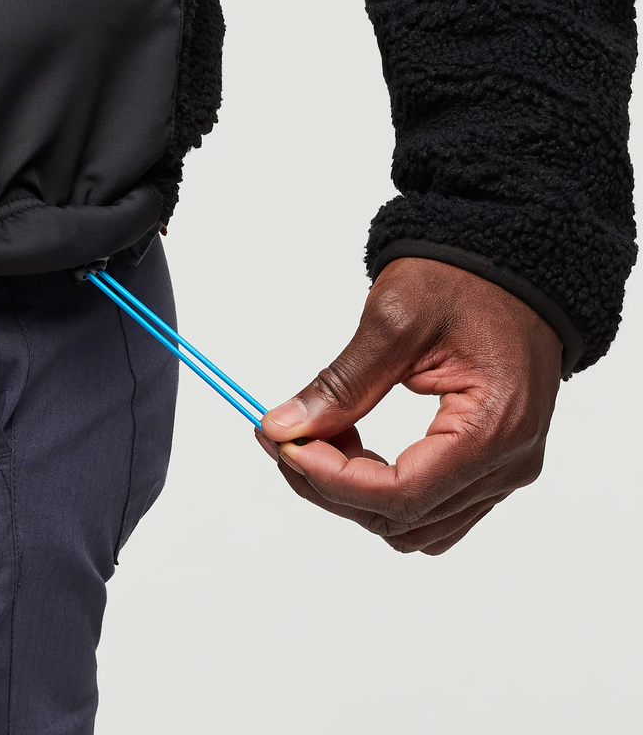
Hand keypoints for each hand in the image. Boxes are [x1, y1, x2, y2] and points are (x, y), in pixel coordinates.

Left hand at [256, 257, 562, 554]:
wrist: (507, 266)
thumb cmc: (461, 281)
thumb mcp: (393, 322)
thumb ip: (340, 384)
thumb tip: (283, 428)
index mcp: (493, 427)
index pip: (402, 493)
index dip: (333, 479)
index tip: (285, 444)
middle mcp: (508, 462)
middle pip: (405, 518)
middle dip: (332, 485)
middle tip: (282, 436)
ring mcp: (504, 468)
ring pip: (416, 524)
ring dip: (354, 493)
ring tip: (314, 437)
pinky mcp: (489, 463)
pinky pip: (430, 504)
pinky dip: (380, 487)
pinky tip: (349, 444)